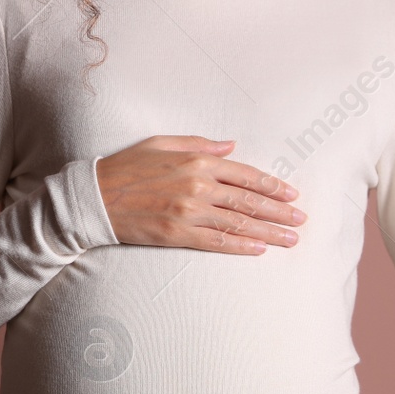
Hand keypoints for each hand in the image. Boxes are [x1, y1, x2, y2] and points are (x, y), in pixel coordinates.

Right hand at [94, 136, 303, 253]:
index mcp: (197, 161)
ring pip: (239, 224)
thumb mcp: (161, 143)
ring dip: (269, 233)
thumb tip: (231, 145)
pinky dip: (241, 247)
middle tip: (301, 221)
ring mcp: (188, 212)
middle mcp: (198, 186)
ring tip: (291, 240)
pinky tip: (259, 250)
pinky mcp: (177, 234)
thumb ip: (199, 143)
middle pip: (249, 202)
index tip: (292, 195)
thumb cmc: (125, 167)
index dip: (272, 186)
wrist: (94, 197)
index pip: (245, 175)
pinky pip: (217, 243)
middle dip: (279, 213)